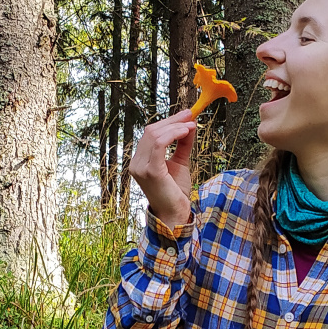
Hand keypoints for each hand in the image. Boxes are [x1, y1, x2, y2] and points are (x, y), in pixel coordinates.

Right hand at [129, 112, 196, 229]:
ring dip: (175, 126)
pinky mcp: (150, 171)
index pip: (151, 134)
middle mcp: (136, 162)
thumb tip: (189, 125)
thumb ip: (182, 144)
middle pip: (151, 131)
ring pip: (155, 135)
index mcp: (140, 160)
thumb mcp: (180, 162)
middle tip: (190, 115)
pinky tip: (186, 132)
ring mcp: (140, 167)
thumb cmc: (175, 192)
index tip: (186, 115)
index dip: (168, 122)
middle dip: (172, 120)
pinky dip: (173, 134)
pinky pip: (159, 144)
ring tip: (191, 124)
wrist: (175, 213)